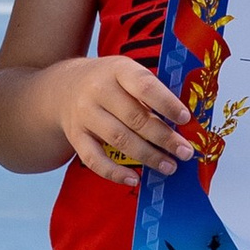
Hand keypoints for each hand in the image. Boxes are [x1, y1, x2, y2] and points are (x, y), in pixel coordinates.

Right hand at [52, 54, 194, 185]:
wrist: (63, 87)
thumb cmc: (109, 82)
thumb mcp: (127, 73)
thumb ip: (152, 91)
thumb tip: (184, 122)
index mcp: (118, 69)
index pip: (144, 85)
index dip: (166, 103)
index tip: (185, 119)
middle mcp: (98, 90)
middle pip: (135, 117)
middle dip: (164, 137)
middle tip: (185, 152)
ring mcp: (84, 114)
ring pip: (119, 139)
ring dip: (148, 156)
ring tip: (169, 166)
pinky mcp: (75, 136)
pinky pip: (94, 159)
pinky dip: (115, 172)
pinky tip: (134, 179)